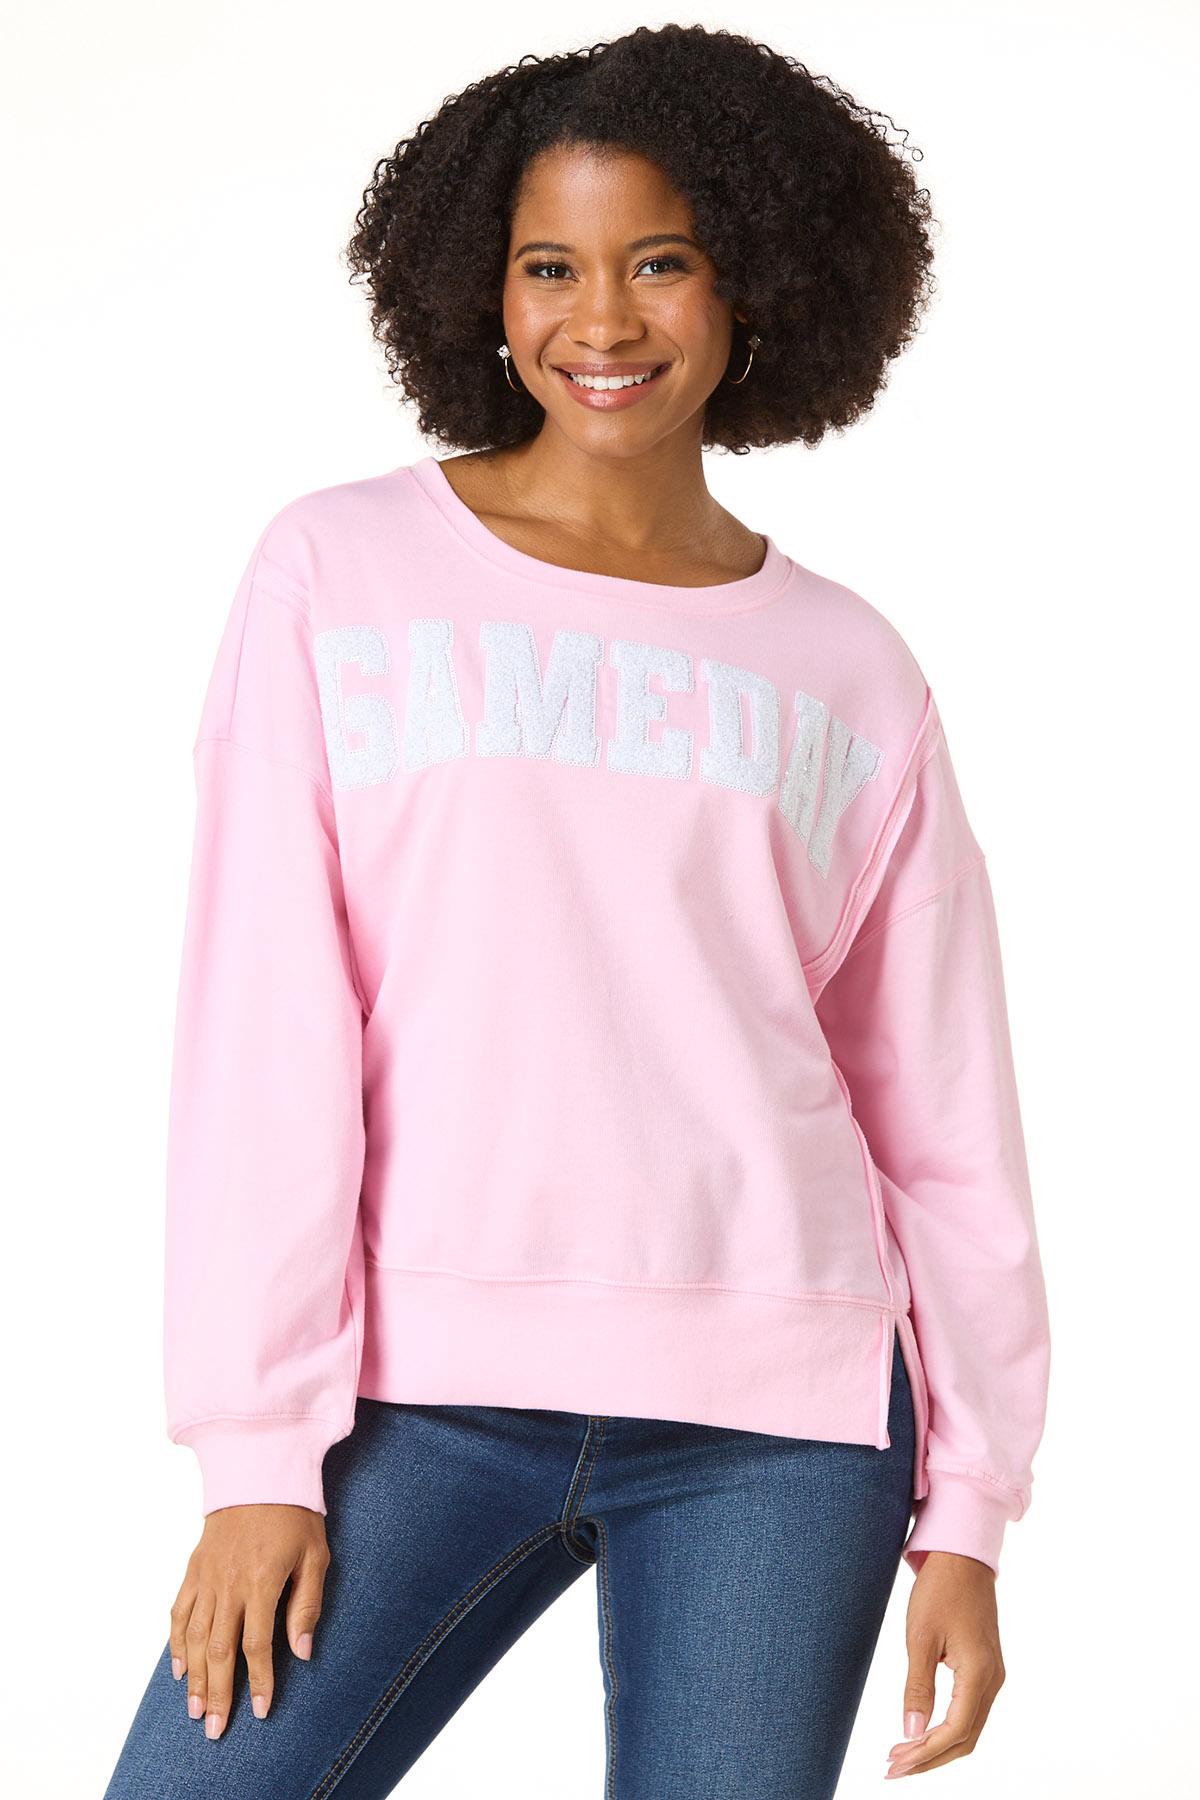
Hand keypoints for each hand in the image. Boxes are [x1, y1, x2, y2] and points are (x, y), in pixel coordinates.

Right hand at [169, 1503, 331, 1739]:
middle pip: (218, 1650)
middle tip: (215, 1729)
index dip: (258, 1681)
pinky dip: (176, 1643)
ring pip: (193, 1638)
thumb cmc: (294, 1514)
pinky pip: (179, 1612)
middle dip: (218, 1693)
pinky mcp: (194, 1569)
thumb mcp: (315, 1556)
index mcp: (261, 1582)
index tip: (259, 1710)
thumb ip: (307, 1604)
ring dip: (194, 1678)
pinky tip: (178, 1669)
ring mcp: (207, 1577)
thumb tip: (302, 1651)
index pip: (256, 1645)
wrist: (258, 1470)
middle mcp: (228, 1584)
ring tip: (196, 1710)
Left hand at [884, 1550, 1005, 1778]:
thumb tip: (911, 1733)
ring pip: (969, 1729)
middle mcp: (993, 1680)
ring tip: (902, 1754)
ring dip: (937, 1747)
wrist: (962, 1557)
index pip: (954, 1732)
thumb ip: (918, 1687)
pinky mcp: (986, 1669)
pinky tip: (923, 1732)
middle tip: (892, 1767)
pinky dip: (947, 1729)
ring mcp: (992, 1676)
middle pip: (965, 1739)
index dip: (924, 1754)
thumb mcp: (921, 1637)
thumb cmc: (940, 1590)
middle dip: (929, 1758)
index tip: (894, 1763)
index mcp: (979, 1673)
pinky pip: (970, 1712)